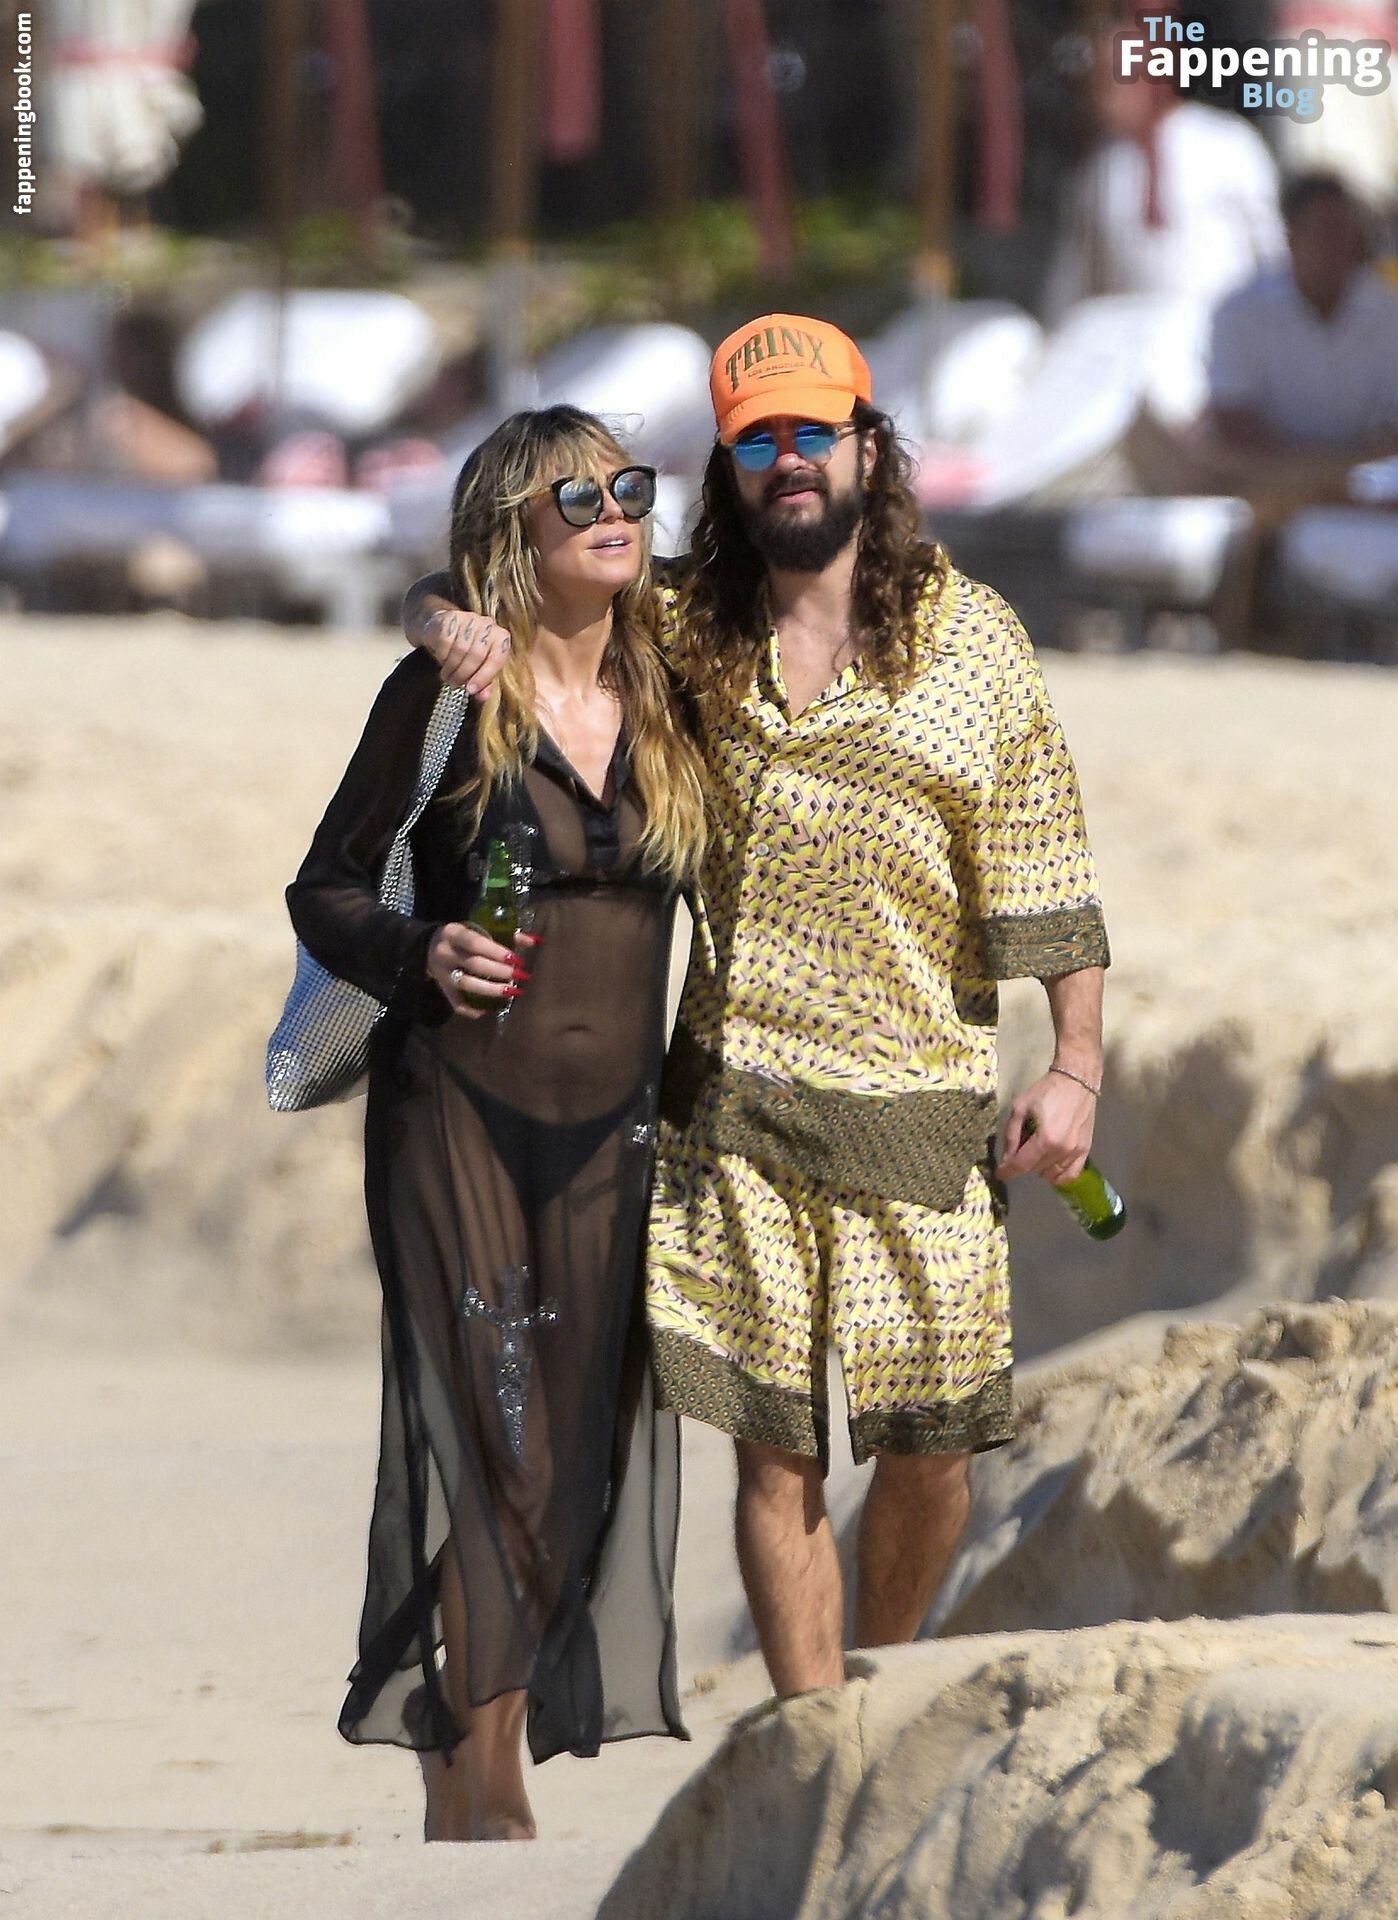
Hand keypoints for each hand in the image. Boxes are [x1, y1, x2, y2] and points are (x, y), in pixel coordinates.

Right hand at [421, 608, 511, 697]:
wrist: (446, 629)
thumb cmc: (468, 652)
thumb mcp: (479, 668)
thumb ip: (484, 683)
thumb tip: (483, 696)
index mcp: (501, 638)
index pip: (497, 658)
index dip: (484, 676)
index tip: (471, 690)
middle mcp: (488, 625)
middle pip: (477, 654)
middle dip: (464, 674)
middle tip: (455, 685)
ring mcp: (470, 619)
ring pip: (460, 648)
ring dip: (451, 668)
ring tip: (447, 677)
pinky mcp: (451, 617)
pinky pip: (445, 641)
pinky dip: (442, 656)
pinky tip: (442, 661)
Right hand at [426, 924, 540, 1016]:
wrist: (429, 946)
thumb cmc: (463, 936)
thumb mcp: (478, 928)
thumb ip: (506, 934)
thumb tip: (536, 941)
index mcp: (453, 933)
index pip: (475, 942)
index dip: (497, 951)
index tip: (517, 959)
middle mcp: (445, 953)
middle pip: (474, 964)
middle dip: (499, 971)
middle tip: (520, 975)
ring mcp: (442, 974)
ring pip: (467, 985)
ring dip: (491, 990)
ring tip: (512, 991)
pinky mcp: (443, 990)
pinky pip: (457, 1004)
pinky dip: (472, 1010)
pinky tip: (490, 1010)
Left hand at [997, 1071, 1096, 1183]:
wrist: (1077, 1080)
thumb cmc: (1047, 1090)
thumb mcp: (1021, 1107)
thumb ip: (1011, 1134)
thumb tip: (1006, 1158)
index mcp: (1046, 1139)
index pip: (1022, 1164)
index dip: (1007, 1171)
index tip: (999, 1173)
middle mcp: (1062, 1150)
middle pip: (1035, 1169)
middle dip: (1022, 1162)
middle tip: (1019, 1147)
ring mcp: (1076, 1152)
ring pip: (1051, 1174)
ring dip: (1039, 1168)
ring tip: (1035, 1152)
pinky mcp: (1085, 1150)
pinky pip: (1071, 1175)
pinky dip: (1058, 1175)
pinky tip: (1050, 1167)